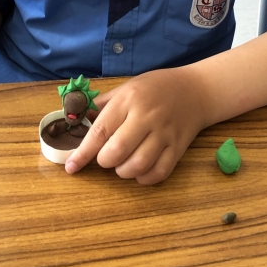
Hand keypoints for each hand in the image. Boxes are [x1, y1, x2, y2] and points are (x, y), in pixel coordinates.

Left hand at [64, 68, 210, 184]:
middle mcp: (146, 117)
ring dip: (123, 172)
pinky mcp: (178, 148)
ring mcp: (164, 134)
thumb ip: (102, 105)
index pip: (101, 131)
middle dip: (104, 161)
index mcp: (129, 100)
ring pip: (138, 165)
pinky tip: (139, 170)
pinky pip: (159, 173)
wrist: (195, 90)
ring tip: (122, 164)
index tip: (71, 166)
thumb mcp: (126, 87)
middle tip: (105, 157)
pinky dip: (144, 178)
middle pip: (117, 151)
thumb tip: (76, 122)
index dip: (83, 152)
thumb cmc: (155, 87)